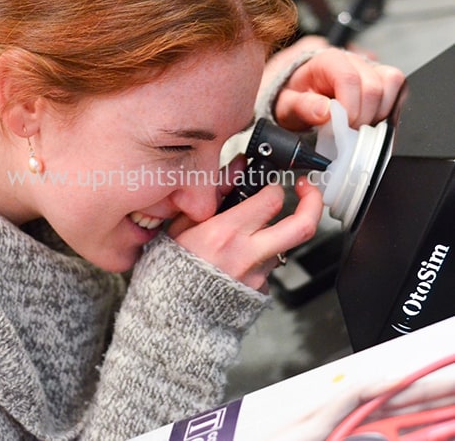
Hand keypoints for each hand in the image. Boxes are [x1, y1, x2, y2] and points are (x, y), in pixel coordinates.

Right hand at [170, 176, 322, 291]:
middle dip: (312, 202)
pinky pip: (268, 266)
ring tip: (243, 239)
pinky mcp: (260, 291)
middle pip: (301, 226)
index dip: (276, 188)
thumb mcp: (181, 225)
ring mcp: (257, 276)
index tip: (272, 186)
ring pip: (283, 245)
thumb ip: (213, 194)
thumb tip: (236, 168)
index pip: (271, 200)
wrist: (172, 316)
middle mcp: (247, 255)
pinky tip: (236, 261)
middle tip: (308, 190)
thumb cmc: (171, 271)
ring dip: (271, 235)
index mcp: (225, 233)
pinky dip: (258, 257)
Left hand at [273, 48, 404, 129]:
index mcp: (327, 60)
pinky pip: (400, 90)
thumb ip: (302, 107)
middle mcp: (352, 59)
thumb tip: (325, 111)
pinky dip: (388, 110)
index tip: (342, 126)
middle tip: (347, 131)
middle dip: (363, 116)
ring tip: (357, 125)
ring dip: (378, 113)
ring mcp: (370, 67)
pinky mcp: (383, 79)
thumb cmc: (295, 97)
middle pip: (375, 85)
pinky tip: (369, 120)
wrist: (300, 95)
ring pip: (393, 84)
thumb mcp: (287, 105)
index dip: (349, 107)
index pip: (349, 78)